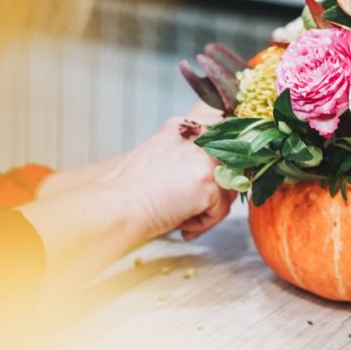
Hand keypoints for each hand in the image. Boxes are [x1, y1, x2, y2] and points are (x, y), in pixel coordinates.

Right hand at [97, 116, 234, 239]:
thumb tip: (214, 174)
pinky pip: (221, 211)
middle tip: (192, 207)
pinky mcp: (209, 182)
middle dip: (218, 191)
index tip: (208, 184)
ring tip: (181, 216)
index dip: (222, 166)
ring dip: (209, 208)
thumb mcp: (161, 157)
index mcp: (185, 125)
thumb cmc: (130, 190)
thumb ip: (188, 156)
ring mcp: (206, 157)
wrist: (117, 205)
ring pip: (230, 189)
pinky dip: (202, 223)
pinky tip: (180, 222)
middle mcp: (199, 135)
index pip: (226, 139)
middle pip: (233, 165)